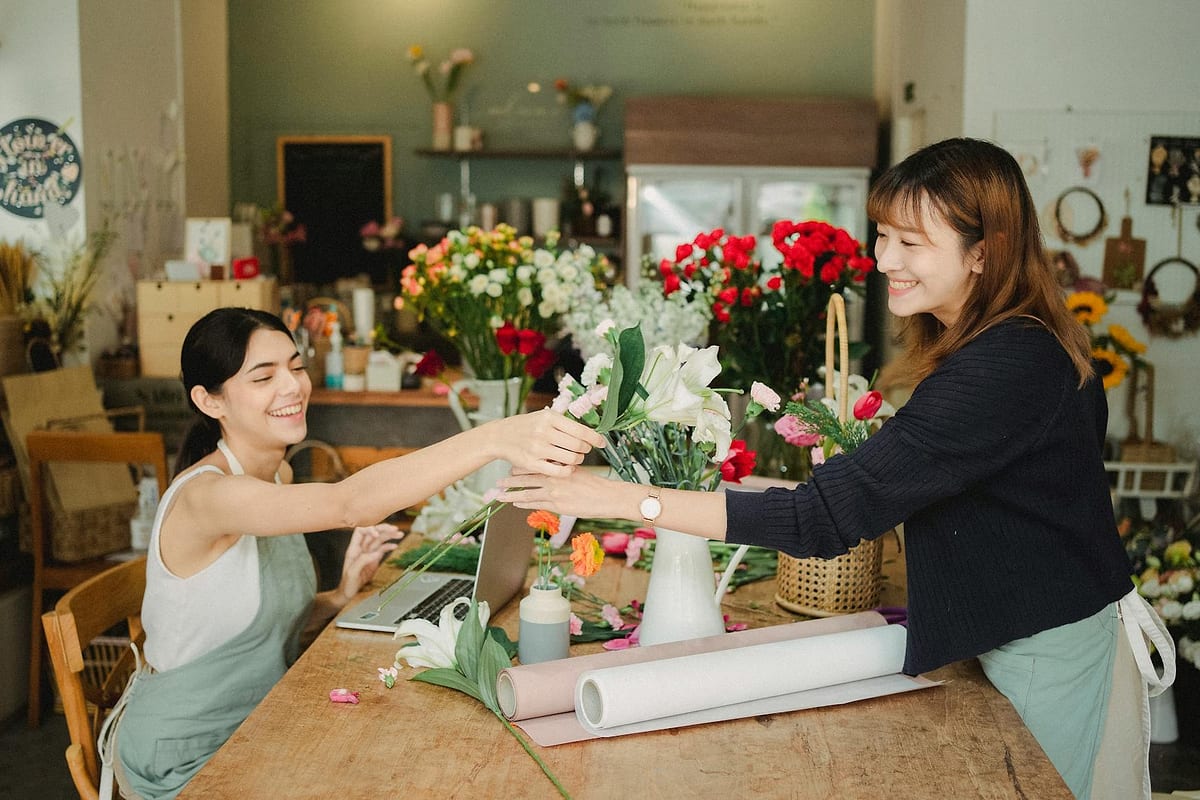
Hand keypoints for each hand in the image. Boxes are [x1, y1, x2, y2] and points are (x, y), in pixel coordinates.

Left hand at [337, 523, 401, 601]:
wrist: (349, 592)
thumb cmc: (347, 583)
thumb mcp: (352, 573)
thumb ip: (363, 561)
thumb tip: (376, 553)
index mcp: (353, 549)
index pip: (361, 531)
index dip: (369, 529)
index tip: (378, 534)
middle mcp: (361, 548)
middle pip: (373, 532)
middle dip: (383, 529)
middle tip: (395, 529)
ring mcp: (369, 553)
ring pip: (380, 539)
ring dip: (390, 535)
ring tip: (400, 534)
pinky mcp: (374, 559)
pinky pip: (383, 549)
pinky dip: (389, 546)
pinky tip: (395, 546)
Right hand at [487, 409, 607, 476]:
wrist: (500, 436)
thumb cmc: (525, 426)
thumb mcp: (543, 416)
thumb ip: (563, 423)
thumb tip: (588, 432)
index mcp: (549, 417)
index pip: (580, 430)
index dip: (595, 438)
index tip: (602, 442)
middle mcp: (544, 432)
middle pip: (578, 445)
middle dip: (585, 449)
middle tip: (584, 450)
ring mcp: (538, 448)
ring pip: (571, 458)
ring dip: (578, 460)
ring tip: (574, 458)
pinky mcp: (532, 463)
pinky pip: (559, 471)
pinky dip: (568, 471)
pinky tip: (568, 468)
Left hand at [498, 467, 633, 520]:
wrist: (608, 497)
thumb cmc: (596, 484)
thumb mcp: (578, 470)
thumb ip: (562, 469)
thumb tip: (550, 466)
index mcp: (559, 466)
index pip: (535, 463)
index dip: (521, 466)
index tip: (511, 466)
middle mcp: (554, 477)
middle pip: (526, 477)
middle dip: (510, 480)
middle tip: (498, 481)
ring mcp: (554, 492)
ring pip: (527, 492)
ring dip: (511, 493)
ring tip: (499, 494)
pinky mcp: (557, 505)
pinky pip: (536, 503)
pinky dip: (524, 502)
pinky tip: (515, 502)